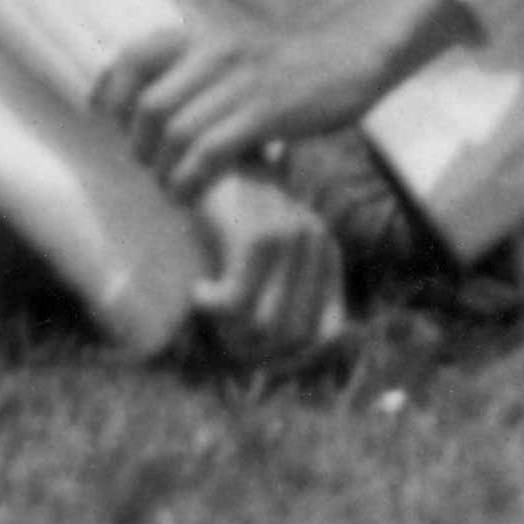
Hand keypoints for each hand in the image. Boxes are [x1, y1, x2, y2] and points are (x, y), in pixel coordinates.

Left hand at [109, 0, 462, 197]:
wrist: (353, 54)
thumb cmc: (287, 64)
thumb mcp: (234, 52)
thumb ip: (192, 72)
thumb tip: (141, 110)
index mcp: (204, 35)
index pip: (133, 57)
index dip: (111, 94)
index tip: (110, 124)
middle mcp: (217, 51)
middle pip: (149, 106)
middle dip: (140, 147)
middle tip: (151, 168)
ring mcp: (243, 81)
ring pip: (176, 133)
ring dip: (165, 172)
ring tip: (172, 188)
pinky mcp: (267, 111)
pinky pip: (211, 152)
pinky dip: (191, 181)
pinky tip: (193, 194)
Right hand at [186, 163, 347, 368]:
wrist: (202, 161)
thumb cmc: (225, 219)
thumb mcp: (261, 261)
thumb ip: (281, 301)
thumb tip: (286, 362)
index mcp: (325, 252)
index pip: (325, 336)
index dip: (287, 357)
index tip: (249, 348)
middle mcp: (316, 243)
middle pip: (293, 338)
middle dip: (253, 350)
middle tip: (219, 330)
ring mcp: (291, 238)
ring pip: (265, 327)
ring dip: (230, 332)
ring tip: (209, 310)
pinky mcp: (258, 237)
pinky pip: (236, 305)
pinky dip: (211, 308)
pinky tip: (198, 291)